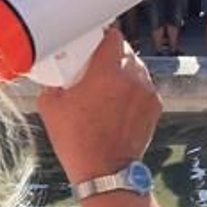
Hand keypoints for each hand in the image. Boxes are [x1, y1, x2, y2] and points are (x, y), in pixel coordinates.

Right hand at [36, 28, 160, 186]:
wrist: (105, 171)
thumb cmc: (77, 140)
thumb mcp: (50, 107)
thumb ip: (52, 82)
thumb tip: (53, 75)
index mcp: (107, 71)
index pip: (113, 35)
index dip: (102, 36)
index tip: (93, 42)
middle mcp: (132, 77)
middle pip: (125, 51)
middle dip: (111, 55)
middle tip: (96, 67)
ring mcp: (147, 92)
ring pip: (137, 68)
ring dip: (124, 72)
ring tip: (108, 87)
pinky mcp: (155, 106)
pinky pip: (144, 87)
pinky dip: (134, 90)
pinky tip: (119, 103)